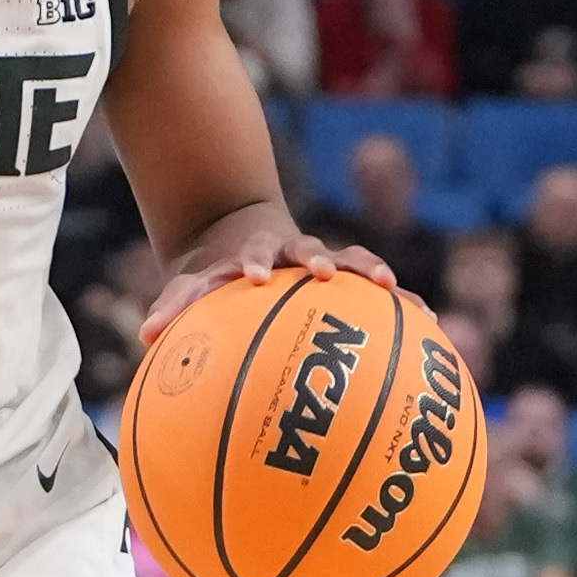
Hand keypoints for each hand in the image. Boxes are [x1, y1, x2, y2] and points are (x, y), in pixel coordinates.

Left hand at [146, 211, 395, 340]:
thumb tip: (146, 335)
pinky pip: (379, 287)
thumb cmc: (217, 276)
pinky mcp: (350, 276)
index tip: (256, 276)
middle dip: (319, 259)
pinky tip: (430, 323)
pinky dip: (402, 300)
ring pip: (353, 260)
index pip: (255, 253)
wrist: (245, 241)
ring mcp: (325, 261)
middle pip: (309, 248)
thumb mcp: (193, 287)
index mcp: (255, 253)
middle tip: (326, 273)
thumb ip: (173, 307)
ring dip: (370, 271)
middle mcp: (293, 252)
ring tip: (392, 290)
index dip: (257, 261)